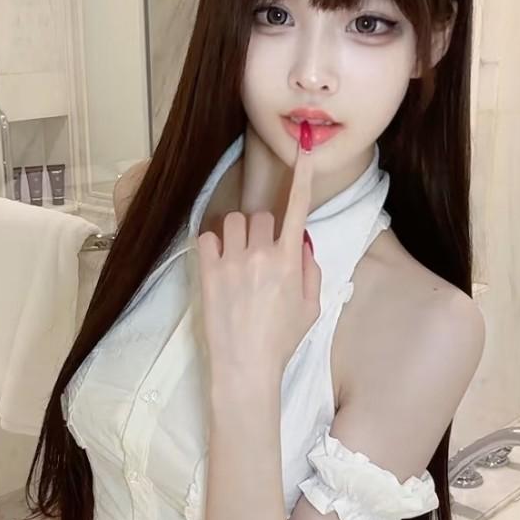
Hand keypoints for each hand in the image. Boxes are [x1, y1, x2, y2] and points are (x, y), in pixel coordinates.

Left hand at [196, 122, 321, 380]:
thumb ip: (310, 270)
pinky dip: (214, 247)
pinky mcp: (208, 272)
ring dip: (238, 236)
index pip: (298, 209)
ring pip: (234, 222)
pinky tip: (220, 267)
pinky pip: (208, 238)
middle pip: (262, 217)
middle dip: (263, 232)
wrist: (246, 368)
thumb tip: (301, 243)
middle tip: (262, 259)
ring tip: (239, 263)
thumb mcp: (311, 308)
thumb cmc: (282, 341)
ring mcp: (232, 262)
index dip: (302, 178)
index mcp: (290, 262)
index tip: (304, 152)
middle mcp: (261, 255)